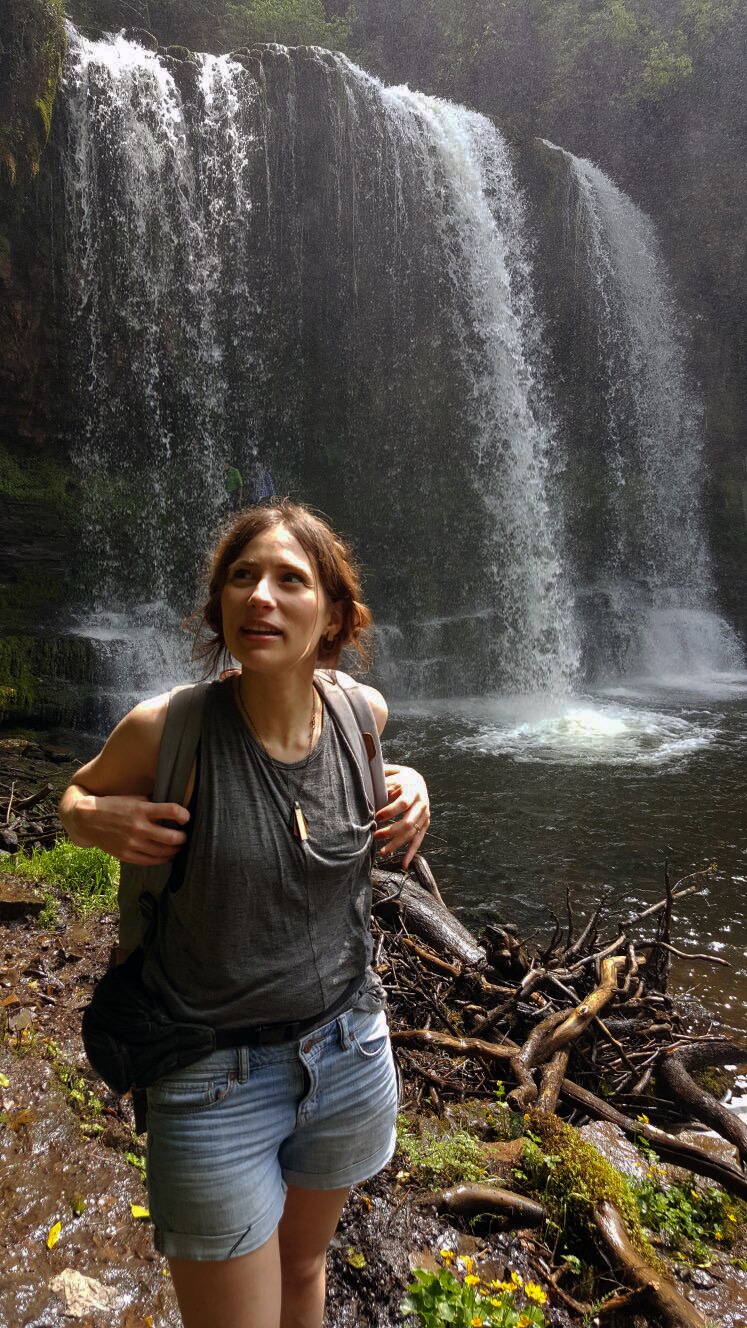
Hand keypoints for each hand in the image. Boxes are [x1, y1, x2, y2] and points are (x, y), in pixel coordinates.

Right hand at [66, 791, 189, 864]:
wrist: (87, 820)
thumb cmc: (112, 806)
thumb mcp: (132, 799)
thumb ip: (151, 804)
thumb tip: (171, 809)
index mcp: (141, 810)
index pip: (171, 811)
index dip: (184, 815)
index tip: (186, 817)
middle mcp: (138, 827)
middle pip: (171, 837)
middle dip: (183, 838)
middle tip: (184, 836)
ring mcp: (132, 843)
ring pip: (163, 852)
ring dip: (175, 850)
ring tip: (177, 847)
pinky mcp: (126, 855)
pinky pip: (150, 861)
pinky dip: (162, 860)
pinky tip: (166, 856)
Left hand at [374, 764, 429, 869]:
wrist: (416, 780)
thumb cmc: (398, 779)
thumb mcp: (391, 776)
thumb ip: (382, 785)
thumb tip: (366, 794)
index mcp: (413, 790)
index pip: (403, 803)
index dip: (390, 811)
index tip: (376, 817)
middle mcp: (422, 804)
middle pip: (408, 823)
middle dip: (391, 832)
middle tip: (375, 836)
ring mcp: (425, 816)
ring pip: (412, 834)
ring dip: (397, 845)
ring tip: (382, 852)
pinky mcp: (425, 824)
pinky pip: (418, 841)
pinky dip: (411, 853)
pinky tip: (404, 865)